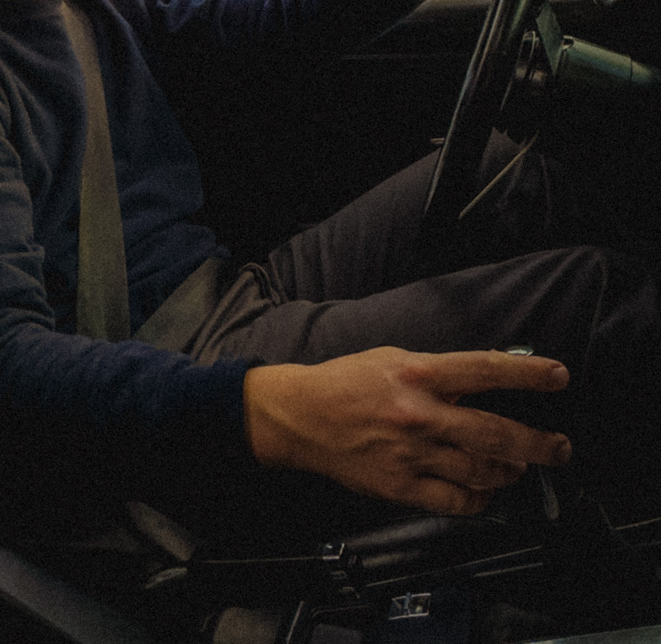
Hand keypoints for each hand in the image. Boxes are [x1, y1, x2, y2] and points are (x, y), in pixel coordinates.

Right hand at [243, 346, 570, 514]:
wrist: (301, 416)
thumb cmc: (346, 381)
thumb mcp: (393, 358)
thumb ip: (438, 372)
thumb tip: (482, 385)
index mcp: (417, 373)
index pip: (485, 371)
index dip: (527, 374)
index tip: (559, 377)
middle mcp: (420, 414)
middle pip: (495, 434)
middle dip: (538, 443)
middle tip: (559, 447)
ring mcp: (412, 455)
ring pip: (481, 473)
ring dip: (509, 473)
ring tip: (518, 468)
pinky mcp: (401, 487)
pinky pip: (455, 502)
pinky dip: (478, 499)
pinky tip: (484, 492)